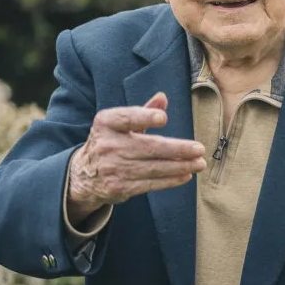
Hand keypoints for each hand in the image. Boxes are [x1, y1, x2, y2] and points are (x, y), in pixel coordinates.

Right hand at [67, 92, 206, 220]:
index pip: (126, 118)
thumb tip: (162, 97)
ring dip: (180, 166)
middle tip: (199, 149)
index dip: (144, 117)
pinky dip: (170, 180)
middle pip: (148, 147)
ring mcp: (113, 168)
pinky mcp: (119, 187)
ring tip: (199, 163)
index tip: (163, 118)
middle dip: (177, 149)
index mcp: (106, 123)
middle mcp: (108, 145)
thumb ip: (142, 111)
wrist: (85, 175)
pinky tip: (186, 175)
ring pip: (153, 167)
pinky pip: (150, 183)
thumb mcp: (120, 123)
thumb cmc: (110, 142)